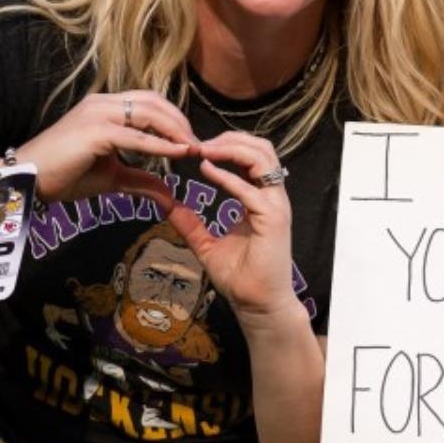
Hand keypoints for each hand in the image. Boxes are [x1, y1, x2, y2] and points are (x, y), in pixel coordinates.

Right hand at [16, 91, 198, 204]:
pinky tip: (178, 153)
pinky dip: (161, 144)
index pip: (148, 102)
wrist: (29, 180)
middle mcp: (102, 103)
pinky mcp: (95, 131)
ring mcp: (98, 114)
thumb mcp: (112, 177)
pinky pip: (136, 136)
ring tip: (192, 148)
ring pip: (148, 113)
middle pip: (153, 102)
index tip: (191, 139)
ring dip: (175, 130)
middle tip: (198, 143)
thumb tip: (168, 194)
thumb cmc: (65, 175)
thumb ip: (141, 179)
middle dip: (180, 121)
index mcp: (105, 107)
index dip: (173, 118)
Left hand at [150, 131, 300, 322]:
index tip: (194, 147)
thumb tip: (168, 206)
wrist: (257, 305)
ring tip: (203, 149)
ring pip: (262, 159)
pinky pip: (251, 190)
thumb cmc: (241, 278)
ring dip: (231, 148)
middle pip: (261, 148)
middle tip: (198, 141)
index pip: (251, 157)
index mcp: (260, 199)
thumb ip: (190, 224)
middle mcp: (272, 197)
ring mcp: (276, 206)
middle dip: (230, 138)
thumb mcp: (207, 245)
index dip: (225, 145)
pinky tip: (205, 170)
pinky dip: (228, 177)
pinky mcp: (274, 219)